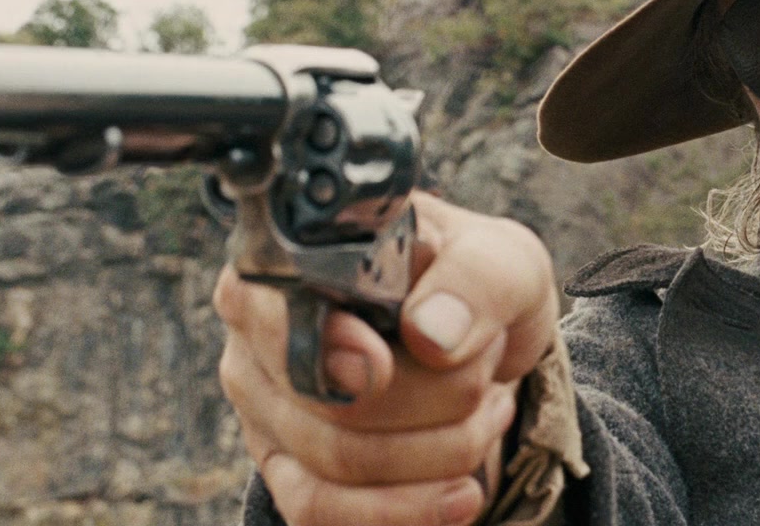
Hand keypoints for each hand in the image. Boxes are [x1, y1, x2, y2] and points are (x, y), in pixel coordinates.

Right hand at [215, 191, 558, 525]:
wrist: (482, 345)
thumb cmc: (475, 288)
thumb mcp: (502, 260)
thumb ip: (475, 281)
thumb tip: (429, 335)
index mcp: (293, 260)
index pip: (278, 311)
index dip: (327, 349)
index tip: (384, 366)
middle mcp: (257, 334)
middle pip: (327, 401)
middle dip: (437, 399)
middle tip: (486, 369)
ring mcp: (266, 408)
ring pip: (336, 462)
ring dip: (440, 450)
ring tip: (488, 412)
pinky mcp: (289, 471)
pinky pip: (324, 513)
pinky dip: (405, 511)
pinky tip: (462, 495)